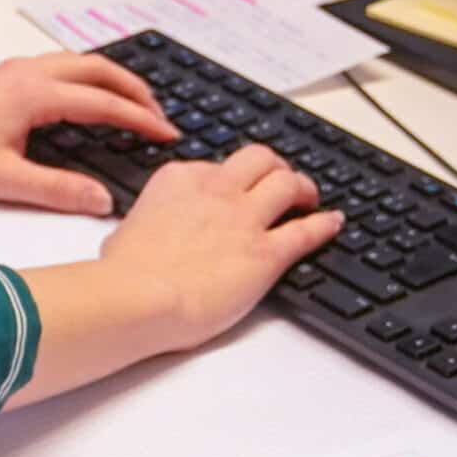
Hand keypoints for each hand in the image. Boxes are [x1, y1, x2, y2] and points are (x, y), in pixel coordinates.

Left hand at [0, 53, 179, 216]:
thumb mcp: (3, 181)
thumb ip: (57, 191)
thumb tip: (102, 200)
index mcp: (33, 93)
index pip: (103, 101)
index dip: (140, 118)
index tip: (167, 134)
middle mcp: (27, 73)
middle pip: (99, 68)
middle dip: (136, 90)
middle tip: (161, 117)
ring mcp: (15, 71)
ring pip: (79, 63)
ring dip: (113, 80)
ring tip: (136, 106)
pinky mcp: (5, 78)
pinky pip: (61, 67)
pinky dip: (89, 79)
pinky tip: (92, 101)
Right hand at [99, 144, 340, 347]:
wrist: (137, 296)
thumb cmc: (124, 273)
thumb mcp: (126, 232)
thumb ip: (147, 225)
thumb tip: (141, 235)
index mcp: (180, 180)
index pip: (216, 167)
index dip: (231, 179)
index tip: (235, 189)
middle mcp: (216, 190)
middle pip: (260, 159)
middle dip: (274, 167)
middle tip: (280, 180)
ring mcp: (244, 219)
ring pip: (288, 183)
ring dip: (303, 187)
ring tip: (308, 197)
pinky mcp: (266, 254)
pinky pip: (307, 231)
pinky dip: (324, 224)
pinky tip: (332, 222)